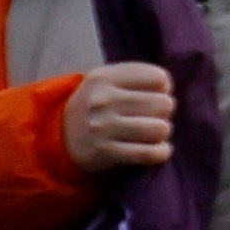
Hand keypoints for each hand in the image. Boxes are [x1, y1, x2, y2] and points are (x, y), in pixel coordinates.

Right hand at [59, 62, 178, 176]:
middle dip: (165, 112)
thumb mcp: (107, 79)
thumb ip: (138, 75)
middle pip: (163, 104)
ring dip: (162, 132)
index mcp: (104, 77)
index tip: (154, 95)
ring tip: (154, 132)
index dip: (163, 88)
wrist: (60, 135)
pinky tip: (159, 149)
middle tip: (154, 116)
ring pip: (160, 129)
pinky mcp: (106, 152)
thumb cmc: (96, 104)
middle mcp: (103, 101)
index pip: (159, 78)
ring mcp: (103, 127)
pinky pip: (149, 153)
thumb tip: (170, 87)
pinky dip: (161, 152)